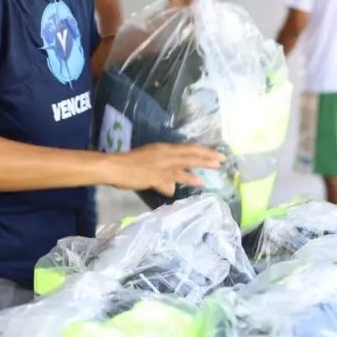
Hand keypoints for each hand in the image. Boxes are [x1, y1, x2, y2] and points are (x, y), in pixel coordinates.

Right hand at [107, 143, 224, 196]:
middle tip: (222, 158)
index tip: (215, 153)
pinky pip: (175, 176)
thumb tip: (171, 188)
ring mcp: (162, 164)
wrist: (114, 167)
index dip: (202, 150)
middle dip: (207, 155)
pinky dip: (188, 178)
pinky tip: (198, 182)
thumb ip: (162, 178)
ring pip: (186, 161)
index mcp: (163, 148)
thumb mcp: (148, 166)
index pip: (187, 148)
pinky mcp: (157, 174)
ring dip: (202, 163)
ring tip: (216, 165)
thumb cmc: (128, 165)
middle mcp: (165, 153)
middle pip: (190, 153)